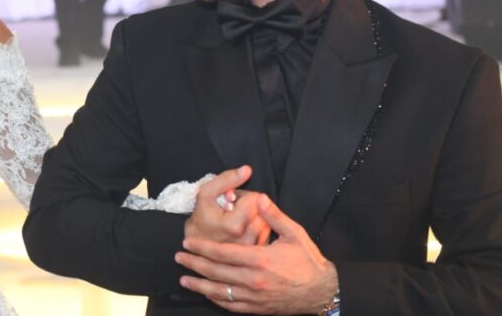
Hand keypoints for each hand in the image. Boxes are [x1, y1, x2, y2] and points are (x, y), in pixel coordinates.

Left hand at [176, 194, 338, 313]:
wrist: (322, 292)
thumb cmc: (308, 261)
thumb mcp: (294, 234)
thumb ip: (273, 216)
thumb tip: (258, 197)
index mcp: (260, 259)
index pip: (223, 253)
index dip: (202, 247)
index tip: (188, 242)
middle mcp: (254, 280)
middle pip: (216, 272)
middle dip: (194, 264)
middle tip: (179, 257)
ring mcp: (254, 297)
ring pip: (220, 292)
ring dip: (199, 284)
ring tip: (184, 278)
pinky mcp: (257, 308)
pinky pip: (231, 305)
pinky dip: (216, 299)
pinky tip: (207, 293)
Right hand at [184, 166, 269, 244]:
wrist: (196, 245)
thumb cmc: (200, 217)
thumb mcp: (206, 193)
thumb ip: (227, 179)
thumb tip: (247, 170)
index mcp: (235, 225)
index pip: (255, 199)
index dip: (243, 195)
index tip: (231, 201)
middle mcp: (246, 240)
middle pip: (263, 210)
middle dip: (251, 206)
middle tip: (235, 210)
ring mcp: (252, 249)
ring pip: (267, 221)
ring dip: (256, 217)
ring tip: (238, 220)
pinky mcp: (256, 253)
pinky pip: (266, 233)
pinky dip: (258, 228)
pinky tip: (243, 230)